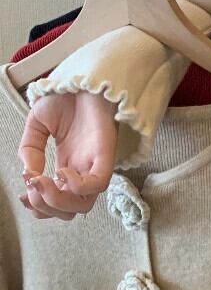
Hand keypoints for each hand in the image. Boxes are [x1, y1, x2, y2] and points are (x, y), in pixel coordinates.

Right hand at [17, 92, 118, 220]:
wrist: (84, 78)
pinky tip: (62, 171)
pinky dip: (78, 187)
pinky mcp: (106, 153)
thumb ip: (29, 150)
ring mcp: (94, 162)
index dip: (39, 207)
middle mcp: (82, 168)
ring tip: (43, 181)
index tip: (25, 193)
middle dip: (46, 209)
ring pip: (85, 204)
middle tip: (32, 189)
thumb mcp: (37, 125)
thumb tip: (29, 175)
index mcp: (67, 164)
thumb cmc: (67, 98)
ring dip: (57, 201)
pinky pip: (99, 183)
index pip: (57, 202)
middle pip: (72, 210)